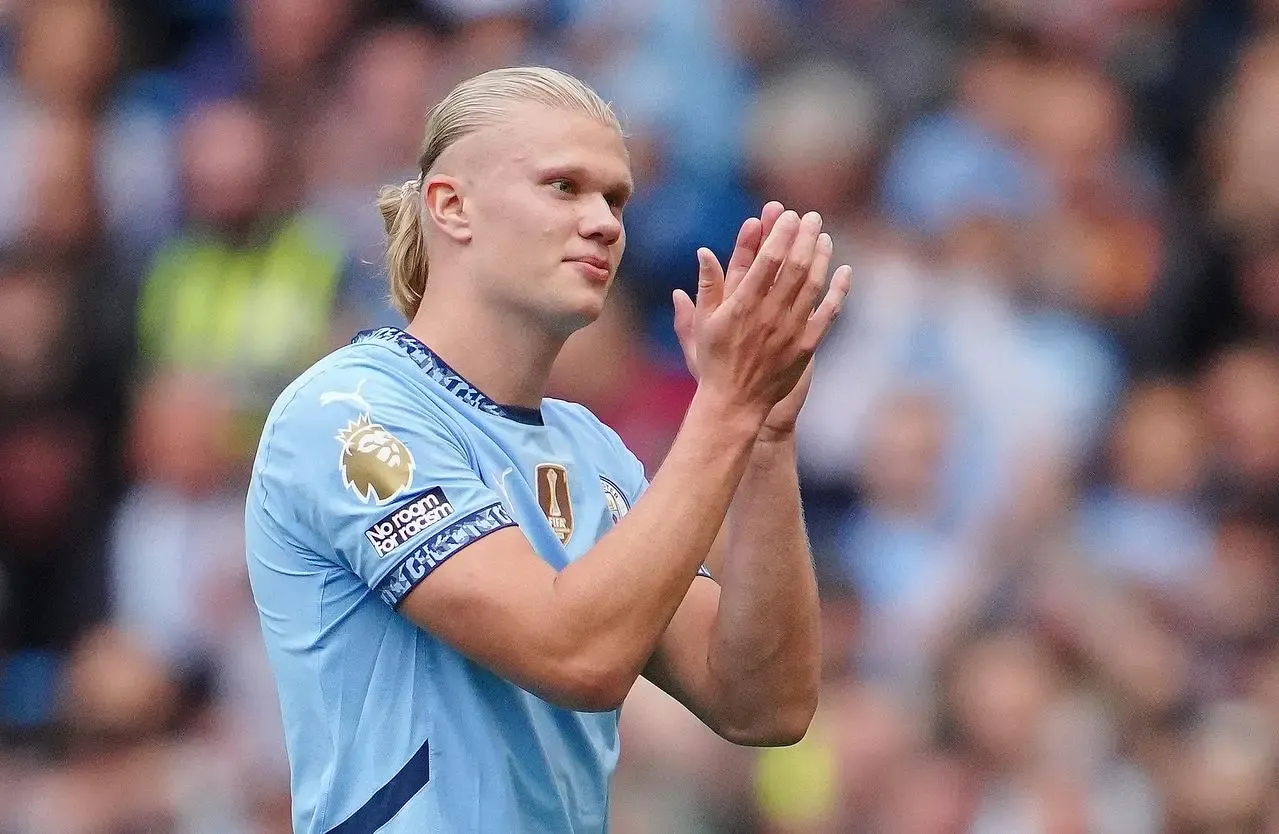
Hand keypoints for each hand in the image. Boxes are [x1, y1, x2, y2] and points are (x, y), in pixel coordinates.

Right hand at [672, 202, 851, 433]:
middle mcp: (769, 315)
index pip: (766, 260)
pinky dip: (839, 290)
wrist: (735, 402)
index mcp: (742, 306)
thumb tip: (704, 252)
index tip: (788, 215)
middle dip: (805, 237)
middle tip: (812, 218)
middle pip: (795, 266)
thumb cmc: (715, 361)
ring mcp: (791, 330)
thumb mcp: (702, 323)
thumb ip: (707, 286)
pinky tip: (845, 271)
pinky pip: (828, 312)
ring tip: (825, 237)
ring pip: (813, 285)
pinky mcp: (806, 345)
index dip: (780, 234)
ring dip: (822, 257)